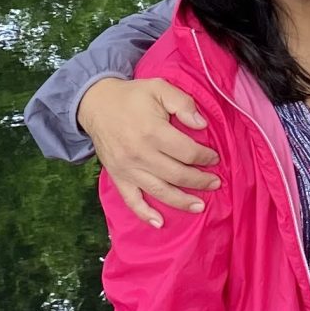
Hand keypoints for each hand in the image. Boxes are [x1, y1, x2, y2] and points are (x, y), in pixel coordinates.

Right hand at [78, 75, 219, 226]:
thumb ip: (183, 103)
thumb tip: (201, 125)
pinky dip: (145, 214)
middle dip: (200, 181)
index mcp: (153, 132)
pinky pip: (131, 200)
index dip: (205, 157)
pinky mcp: (118, 176)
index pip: (187, 152)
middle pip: (178, 175)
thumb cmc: (132, 96)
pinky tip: (159, 223)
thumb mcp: (159, 87)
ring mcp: (128, 169)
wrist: (95, 103)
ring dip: (182, 202)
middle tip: (215, 183)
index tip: (214, 158)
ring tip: (199, 206)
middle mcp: (141, 154)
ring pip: (160, 191)